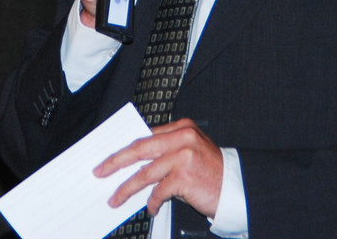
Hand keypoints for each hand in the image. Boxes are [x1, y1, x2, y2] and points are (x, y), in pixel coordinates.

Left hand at [94, 118, 222, 218]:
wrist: (236, 187)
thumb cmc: (211, 172)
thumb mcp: (190, 152)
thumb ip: (166, 152)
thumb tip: (134, 164)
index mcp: (181, 128)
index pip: (145, 136)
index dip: (125, 148)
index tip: (109, 158)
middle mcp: (182, 137)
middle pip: (139, 148)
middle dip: (116, 162)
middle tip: (100, 171)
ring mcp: (184, 156)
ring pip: (145, 172)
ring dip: (127, 188)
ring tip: (116, 198)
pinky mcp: (185, 176)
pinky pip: (159, 191)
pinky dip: (152, 202)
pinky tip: (151, 208)